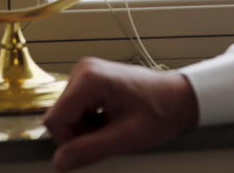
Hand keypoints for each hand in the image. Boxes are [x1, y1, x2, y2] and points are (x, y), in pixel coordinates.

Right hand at [43, 57, 198, 170]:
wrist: (178, 97)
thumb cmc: (160, 111)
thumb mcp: (125, 138)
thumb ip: (89, 150)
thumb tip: (59, 162)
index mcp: (88, 79)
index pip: (55, 120)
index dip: (70, 140)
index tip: (96, 145)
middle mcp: (82, 70)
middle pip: (61, 116)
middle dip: (82, 133)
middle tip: (111, 133)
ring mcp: (86, 72)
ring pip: (68, 114)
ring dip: (87, 127)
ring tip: (114, 124)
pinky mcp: (90, 78)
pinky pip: (77, 107)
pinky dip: (92, 119)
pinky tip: (111, 117)